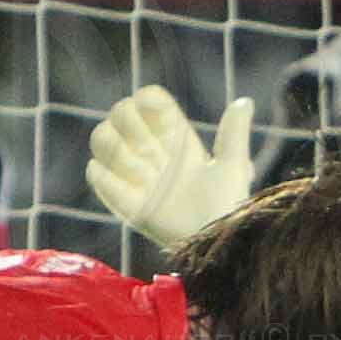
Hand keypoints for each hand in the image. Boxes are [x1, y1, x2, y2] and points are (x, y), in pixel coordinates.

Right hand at [88, 87, 254, 243]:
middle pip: (119, 112)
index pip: (146, 100)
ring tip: (145, 175)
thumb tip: (245, 103)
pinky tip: (134, 191)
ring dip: (117, 150)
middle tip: (154, 152)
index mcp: (174, 135)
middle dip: (132, 126)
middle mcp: (149, 148)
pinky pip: (95, 172)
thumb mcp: (232, 164)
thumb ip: (234, 132)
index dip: (148, 101)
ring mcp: (131, 172)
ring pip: (100, 137)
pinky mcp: (119, 197)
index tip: (164, 117)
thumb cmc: (225, 204)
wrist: (210, 239)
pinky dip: (108, 176)